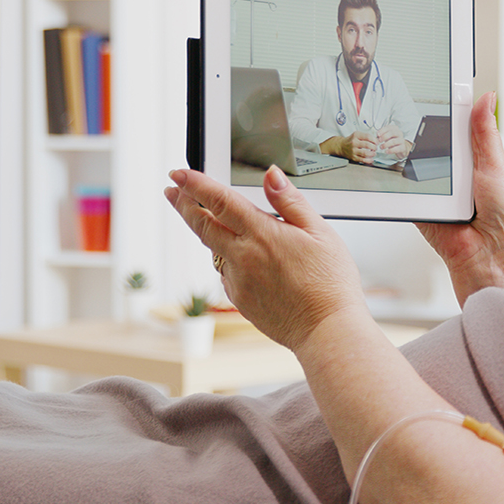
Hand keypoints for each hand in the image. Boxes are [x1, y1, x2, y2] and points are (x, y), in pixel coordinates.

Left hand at [164, 166, 365, 351]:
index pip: (220, 201)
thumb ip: (290, 202)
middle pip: (202, 224)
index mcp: (262, 235)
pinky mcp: (239, 299)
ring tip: (207, 218)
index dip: (195, 184)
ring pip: (213, 249)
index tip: (179, 173)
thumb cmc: (330, 282)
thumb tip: (271, 176)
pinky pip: (226, 272)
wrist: (326, 329)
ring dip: (206, 230)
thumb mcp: (320, 232)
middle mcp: (243, 257)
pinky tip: (243, 258)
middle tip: (172, 190)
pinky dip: (227, 259)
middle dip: (184, 204)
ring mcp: (238, 280)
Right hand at [340, 130, 380, 163]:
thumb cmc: (351, 140)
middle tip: (375, 148)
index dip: (374, 140)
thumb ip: (366, 136)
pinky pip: (362, 159)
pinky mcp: (353, 157)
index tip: (377, 142)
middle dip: (374, 147)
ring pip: (365, 153)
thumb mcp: (357, 134)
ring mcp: (353, 150)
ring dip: (372, 153)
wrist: (341, 146)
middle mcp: (354, 143)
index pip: (368, 137)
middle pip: (367, 145)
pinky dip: (368, 160)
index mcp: (356, 135)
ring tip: (374, 153)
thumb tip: (376, 140)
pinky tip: (371, 159)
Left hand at [375, 122, 410, 159]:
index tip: (377, 135)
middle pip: (392, 133)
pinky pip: (396, 149)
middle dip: (384, 137)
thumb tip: (377, 135)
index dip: (382, 131)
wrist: (400, 147)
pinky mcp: (403, 147)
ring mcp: (402, 140)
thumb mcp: (387, 135)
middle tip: (379, 141)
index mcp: (395, 129)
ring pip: (393, 141)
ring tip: (381, 147)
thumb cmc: (392, 140)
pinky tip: (386, 151)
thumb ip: (382, 134)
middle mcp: (399, 133)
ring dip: (386, 144)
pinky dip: (390, 150)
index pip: (388, 127)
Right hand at [415, 92, 503, 304]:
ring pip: (417, 163)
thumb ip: (484, 134)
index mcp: (477, 162)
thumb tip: (486, 97)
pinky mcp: (420, 208)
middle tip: (413, 113)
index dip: (448, 112)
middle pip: (434, 143)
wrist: (491, 257)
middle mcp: (456, 176)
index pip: (458, 129)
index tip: (437, 87)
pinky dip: (403, 182)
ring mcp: (437, 192)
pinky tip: (400, 170)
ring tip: (405, 143)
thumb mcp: (495, 166)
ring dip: (415, 158)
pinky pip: (406, 190)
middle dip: (427, 133)